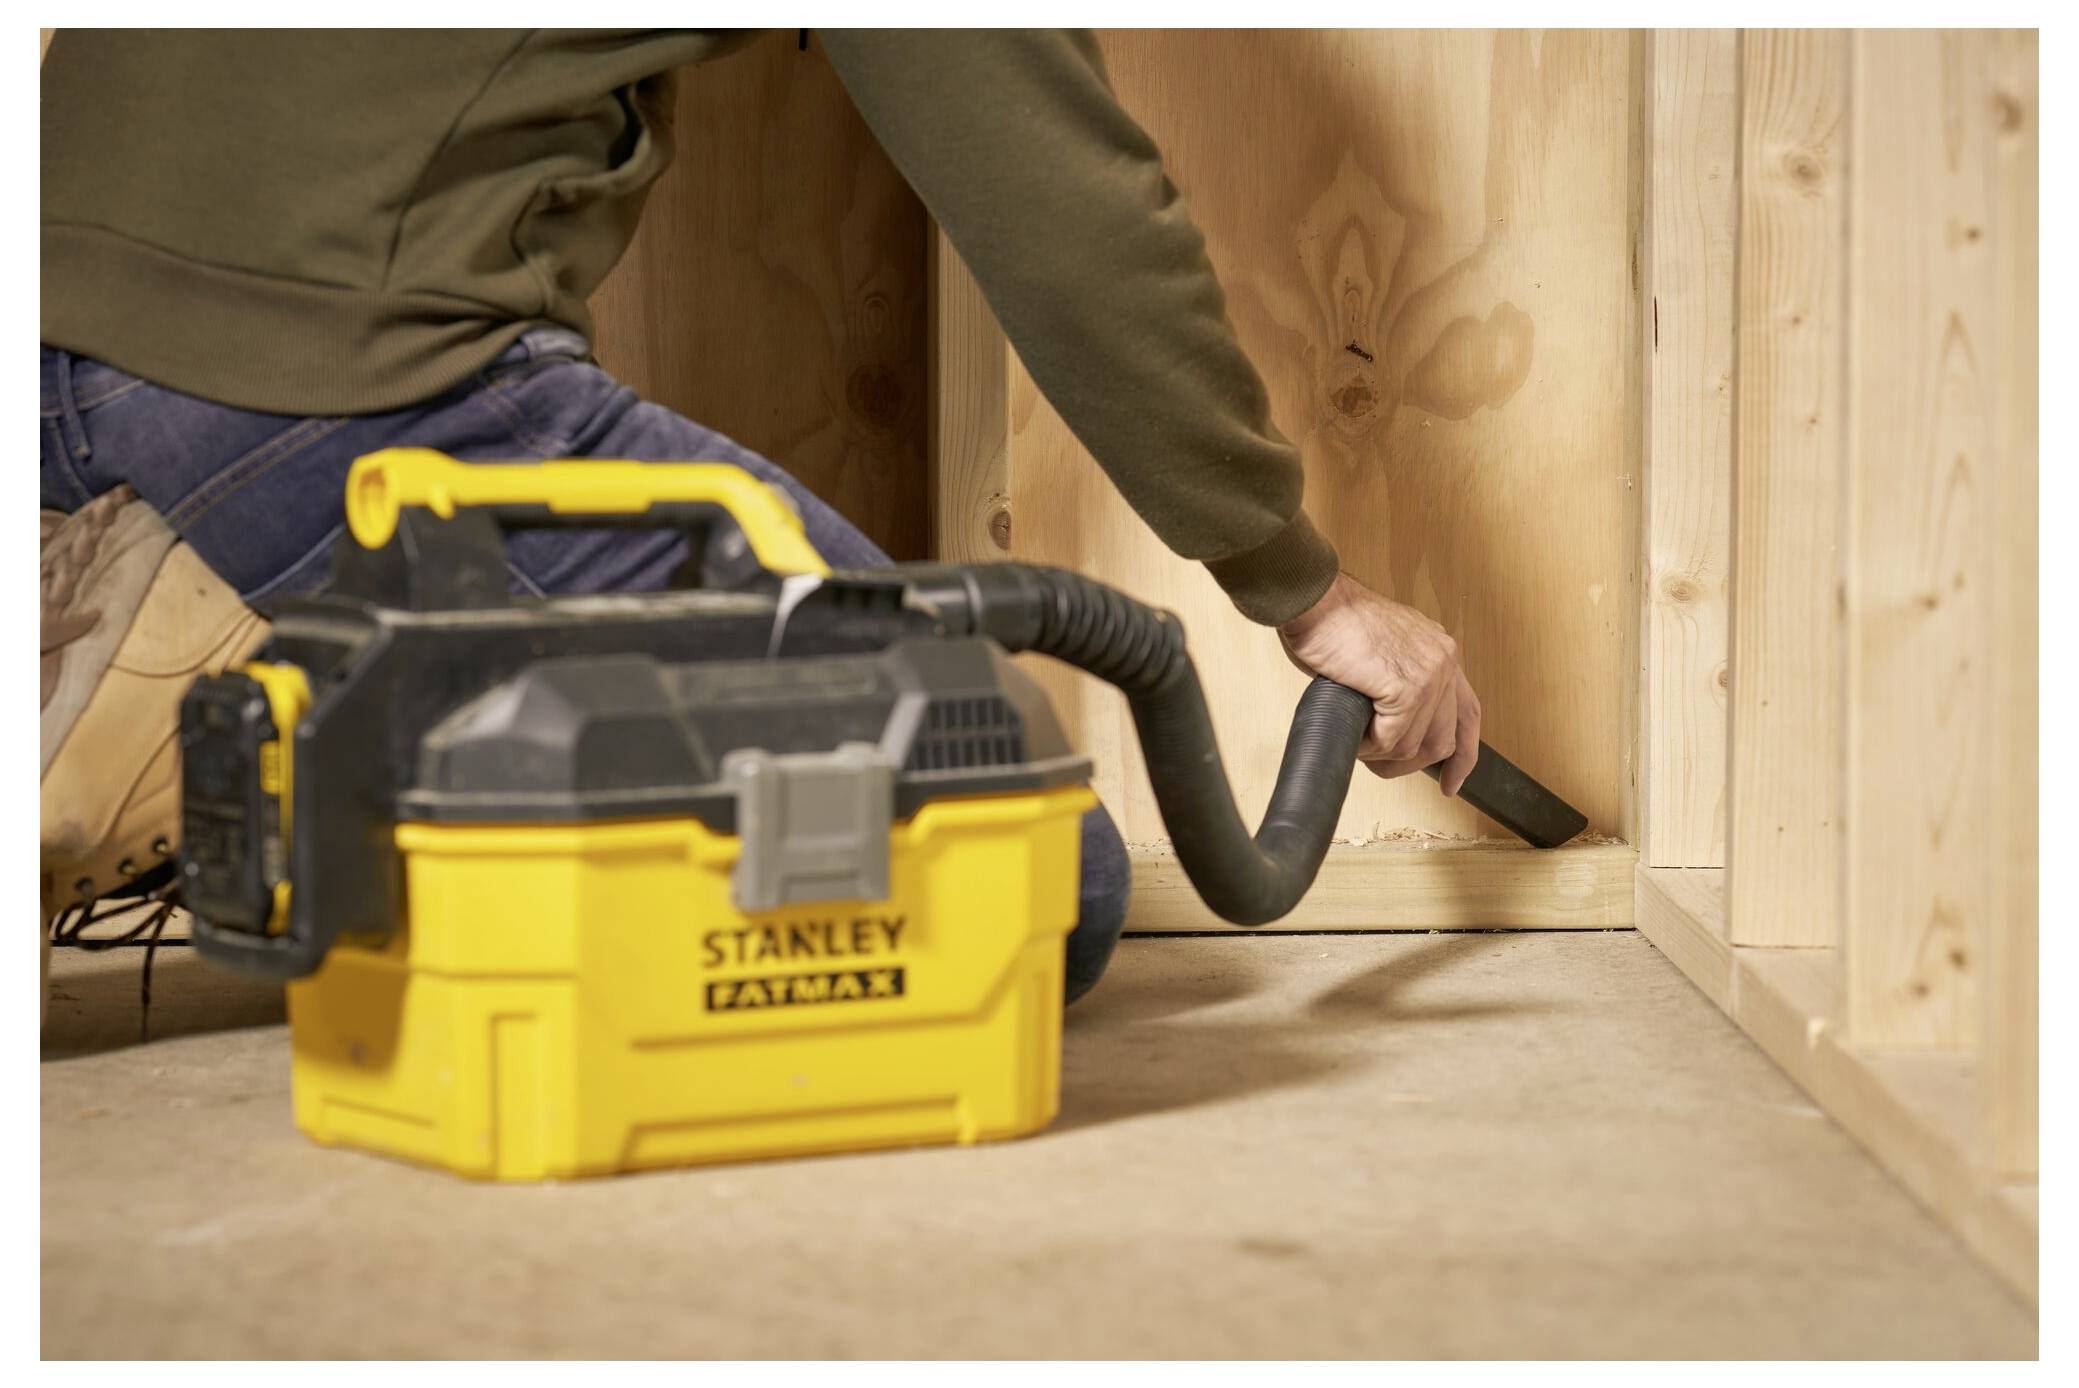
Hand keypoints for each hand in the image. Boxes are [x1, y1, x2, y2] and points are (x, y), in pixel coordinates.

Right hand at [1277, 573, 1480, 794]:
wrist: (1315, 601)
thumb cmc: (1332, 622)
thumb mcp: (1383, 652)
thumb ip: (1398, 682)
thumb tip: (1392, 726)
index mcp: (1440, 651)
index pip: (1467, 714)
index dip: (1463, 755)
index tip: (1451, 781)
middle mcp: (1443, 660)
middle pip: (1444, 739)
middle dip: (1411, 764)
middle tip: (1380, 766)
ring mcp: (1428, 675)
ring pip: (1413, 745)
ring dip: (1381, 754)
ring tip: (1355, 741)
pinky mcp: (1406, 688)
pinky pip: (1390, 740)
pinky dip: (1367, 747)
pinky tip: (1352, 734)